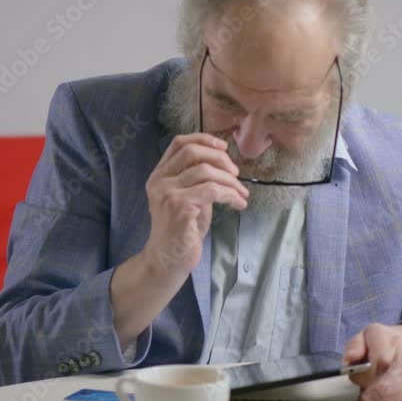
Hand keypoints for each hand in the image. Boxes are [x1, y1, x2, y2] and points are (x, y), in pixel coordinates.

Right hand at [111, 134, 246, 346]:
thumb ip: (198, 179)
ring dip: (231, 181)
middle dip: (221, 159)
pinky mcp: (179, 206)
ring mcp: (167, 193)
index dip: (204, 139)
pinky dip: (231, 195)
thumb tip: (224, 164)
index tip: (224, 146)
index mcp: (159, 175)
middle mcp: (159, 180)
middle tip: (237, 174)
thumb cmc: (182, 231)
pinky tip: (239, 204)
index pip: (179, 143)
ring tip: (242, 194)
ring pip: (206, 172)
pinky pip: (213, 191)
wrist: (168, 261)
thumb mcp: (189, 198)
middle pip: (193, 152)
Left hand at [343, 322, 401, 400]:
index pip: (377, 362)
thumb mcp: (368, 337)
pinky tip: (392, 397)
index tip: (358, 377)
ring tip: (379, 392)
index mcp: (389, 338)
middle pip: (386, 389)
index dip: (362, 376)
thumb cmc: (389, 344)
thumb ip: (354, 346)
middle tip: (365, 398)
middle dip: (370, 398)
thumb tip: (349, 360)